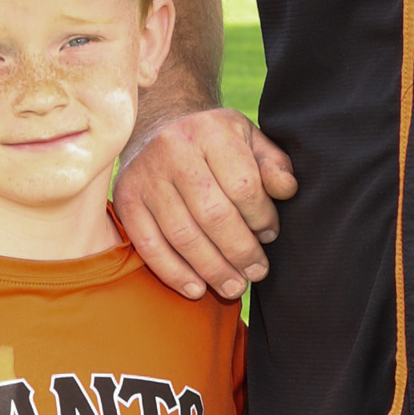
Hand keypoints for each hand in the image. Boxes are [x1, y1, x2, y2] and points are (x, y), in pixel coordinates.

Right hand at [115, 105, 297, 300]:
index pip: (243, 186)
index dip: (262, 218)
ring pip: (182, 235)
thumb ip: (273, 164)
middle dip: (240, 252)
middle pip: (213, 215)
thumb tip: (287, 190)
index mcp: (211, 132)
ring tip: (234, 287)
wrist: (158, 125)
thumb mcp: (249, 139)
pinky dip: (174, 273)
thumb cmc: (214, 141)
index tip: (270, 235)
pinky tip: (197, 288)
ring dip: (212, 269)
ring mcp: (146, 176)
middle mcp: (174, 150)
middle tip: (256, 273)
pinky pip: (149, 245)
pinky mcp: (125, 199)